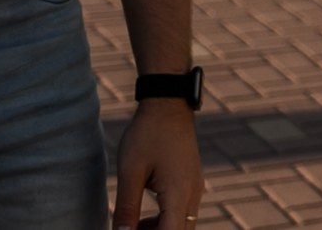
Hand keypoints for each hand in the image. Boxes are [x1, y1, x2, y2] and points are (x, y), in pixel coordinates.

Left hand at [112, 101, 202, 229]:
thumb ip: (126, 207)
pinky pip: (182, 213)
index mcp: (179, 193)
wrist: (168, 104)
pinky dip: (165, 221)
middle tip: (129, 229)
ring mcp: (195, 188)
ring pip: (182, 226)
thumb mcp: (131, 171)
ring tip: (132, 226)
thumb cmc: (147, 133)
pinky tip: (142, 218)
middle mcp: (193, 194)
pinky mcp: (191, 183)